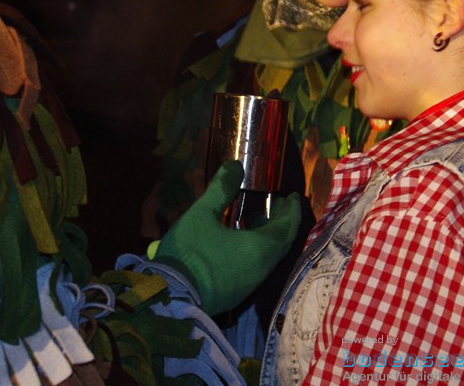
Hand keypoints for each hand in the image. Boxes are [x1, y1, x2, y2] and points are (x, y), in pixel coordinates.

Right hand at [154, 161, 301, 315]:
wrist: (170, 298)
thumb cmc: (189, 253)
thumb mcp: (202, 214)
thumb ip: (221, 189)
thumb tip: (235, 166)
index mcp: (260, 248)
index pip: (288, 227)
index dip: (293, 210)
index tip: (293, 197)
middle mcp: (262, 268)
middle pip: (282, 242)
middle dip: (282, 222)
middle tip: (277, 204)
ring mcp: (250, 284)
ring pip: (270, 257)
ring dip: (269, 237)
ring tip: (258, 219)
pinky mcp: (238, 294)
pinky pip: (258, 268)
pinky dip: (258, 250)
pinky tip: (241, 242)